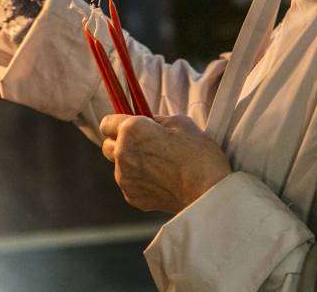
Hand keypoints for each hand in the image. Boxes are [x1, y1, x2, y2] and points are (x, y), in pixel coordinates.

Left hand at [99, 114, 230, 214]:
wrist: (208, 193)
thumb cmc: (198, 154)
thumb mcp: (181, 122)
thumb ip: (156, 120)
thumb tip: (148, 123)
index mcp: (132, 130)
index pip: (107, 123)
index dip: (118, 123)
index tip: (130, 125)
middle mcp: (122, 153)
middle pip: (107, 145)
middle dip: (121, 142)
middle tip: (144, 144)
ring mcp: (125, 178)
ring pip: (119, 165)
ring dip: (132, 163)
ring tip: (159, 165)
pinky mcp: (132, 197)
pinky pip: (130, 183)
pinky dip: (140, 181)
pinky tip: (161, 180)